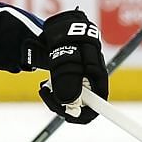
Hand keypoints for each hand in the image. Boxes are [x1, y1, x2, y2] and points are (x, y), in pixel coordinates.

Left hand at [37, 8, 106, 123]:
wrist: (58, 26)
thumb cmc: (67, 40)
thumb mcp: (66, 63)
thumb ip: (70, 85)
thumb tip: (70, 106)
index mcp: (98, 78)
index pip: (98, 106)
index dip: (83, 115)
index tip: (66, 114)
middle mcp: (92, 81)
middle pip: (82, 105)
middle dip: (63, 104)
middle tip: (46, 94)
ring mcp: (82, 79)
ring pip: (71, 100)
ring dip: (56, 98)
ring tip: (44, 87)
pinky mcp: (72, 78)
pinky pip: (65, 93)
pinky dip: (54, 92)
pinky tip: (46, 84)